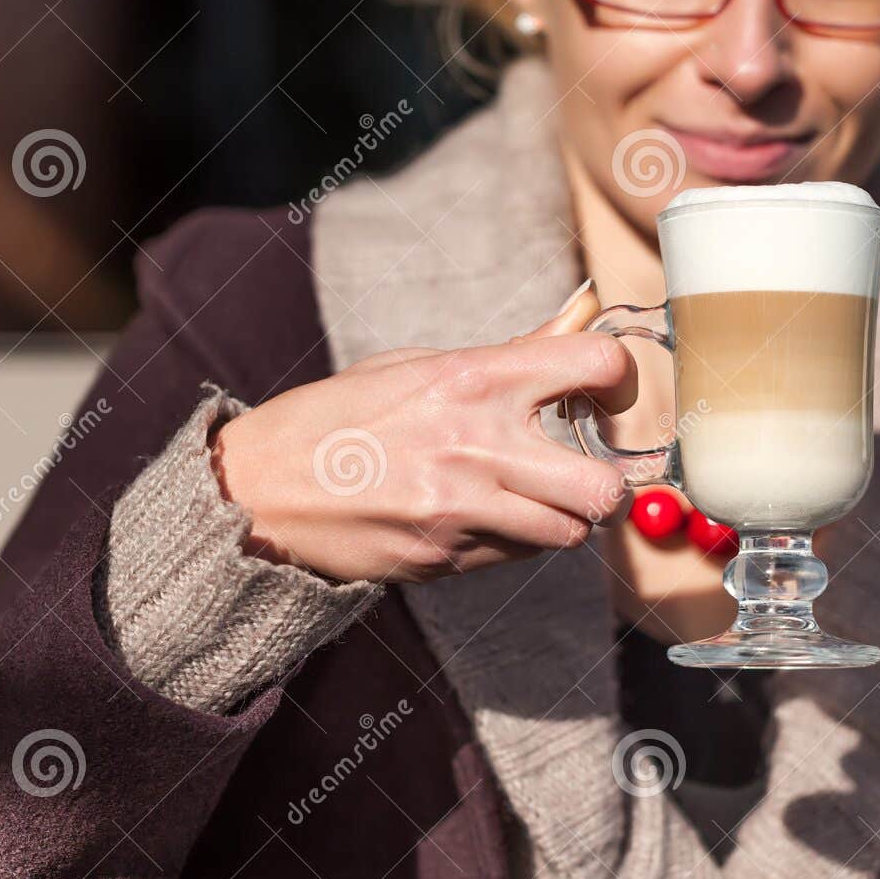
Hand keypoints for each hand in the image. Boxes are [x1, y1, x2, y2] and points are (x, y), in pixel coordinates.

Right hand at [212, 282, 636, 583]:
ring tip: (533, 500)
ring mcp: (463, 509)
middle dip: (607, 484)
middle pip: (604, 487)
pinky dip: (515, 542)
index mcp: (474, 377)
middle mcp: (479, 444)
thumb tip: (579, 320)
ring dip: (563, 520)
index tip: (606, 397)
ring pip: (569, 534)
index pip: (595, 365)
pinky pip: (517, 557)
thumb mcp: (417, 366)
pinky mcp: (446, 558)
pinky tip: (481, 519)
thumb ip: (506, 353)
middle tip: (587, 472)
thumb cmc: (338, 417)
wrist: (260, 489)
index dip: (620, 383)